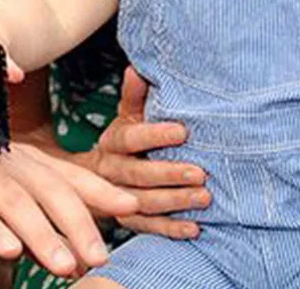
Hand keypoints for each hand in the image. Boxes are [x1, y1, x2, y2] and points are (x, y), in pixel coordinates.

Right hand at [0, 138, 138, 276]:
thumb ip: (30, 228)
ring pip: (17, 202)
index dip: (100, 190)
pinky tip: (9, 253)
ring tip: (66, 265)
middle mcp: (2, 160)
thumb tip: (71, 260)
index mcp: (20, 161)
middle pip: (49, 189)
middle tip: (102, 256)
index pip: (67, 175)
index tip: (133, 208)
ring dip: (43, 235)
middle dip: (79, 223)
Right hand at [91, 66, 209, 238]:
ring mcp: (118, 198)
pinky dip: (170, 229)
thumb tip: (137, 69)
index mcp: (112, 142)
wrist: (95, 179)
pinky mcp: (127, 222)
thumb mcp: (126, 117)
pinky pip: (148, 228)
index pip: (131, 138)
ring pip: (144, 203)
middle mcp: (111, 170)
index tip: (183, 132)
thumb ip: (134, 97)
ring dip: (175, 201)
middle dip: (169, 174)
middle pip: (138, 174)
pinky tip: (194, 228)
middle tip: (200, 173)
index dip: (155, 135)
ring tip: (204, 197)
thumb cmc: (124, 142)